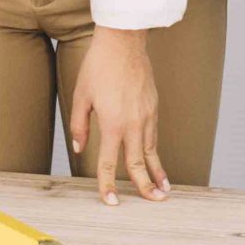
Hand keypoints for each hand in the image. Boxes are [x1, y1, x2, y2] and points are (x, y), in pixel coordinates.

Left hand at [69, 29, 167, 205]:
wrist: (124, 41)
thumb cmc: (99, 66)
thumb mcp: (81, 96)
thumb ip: (80, 126)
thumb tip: (81, 148)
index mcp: (113, 123)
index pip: (109, 163)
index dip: (108, 185)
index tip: (111, 202)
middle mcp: (133, 123)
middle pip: (139, 163)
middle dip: (145, 186)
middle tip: (155, 202)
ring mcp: (147, 115)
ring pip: (152, 150)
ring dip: (158, 171)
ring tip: (164, 190)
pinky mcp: (153, 106)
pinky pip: (154, 135)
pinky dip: (155, 151)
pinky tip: (156, 160)